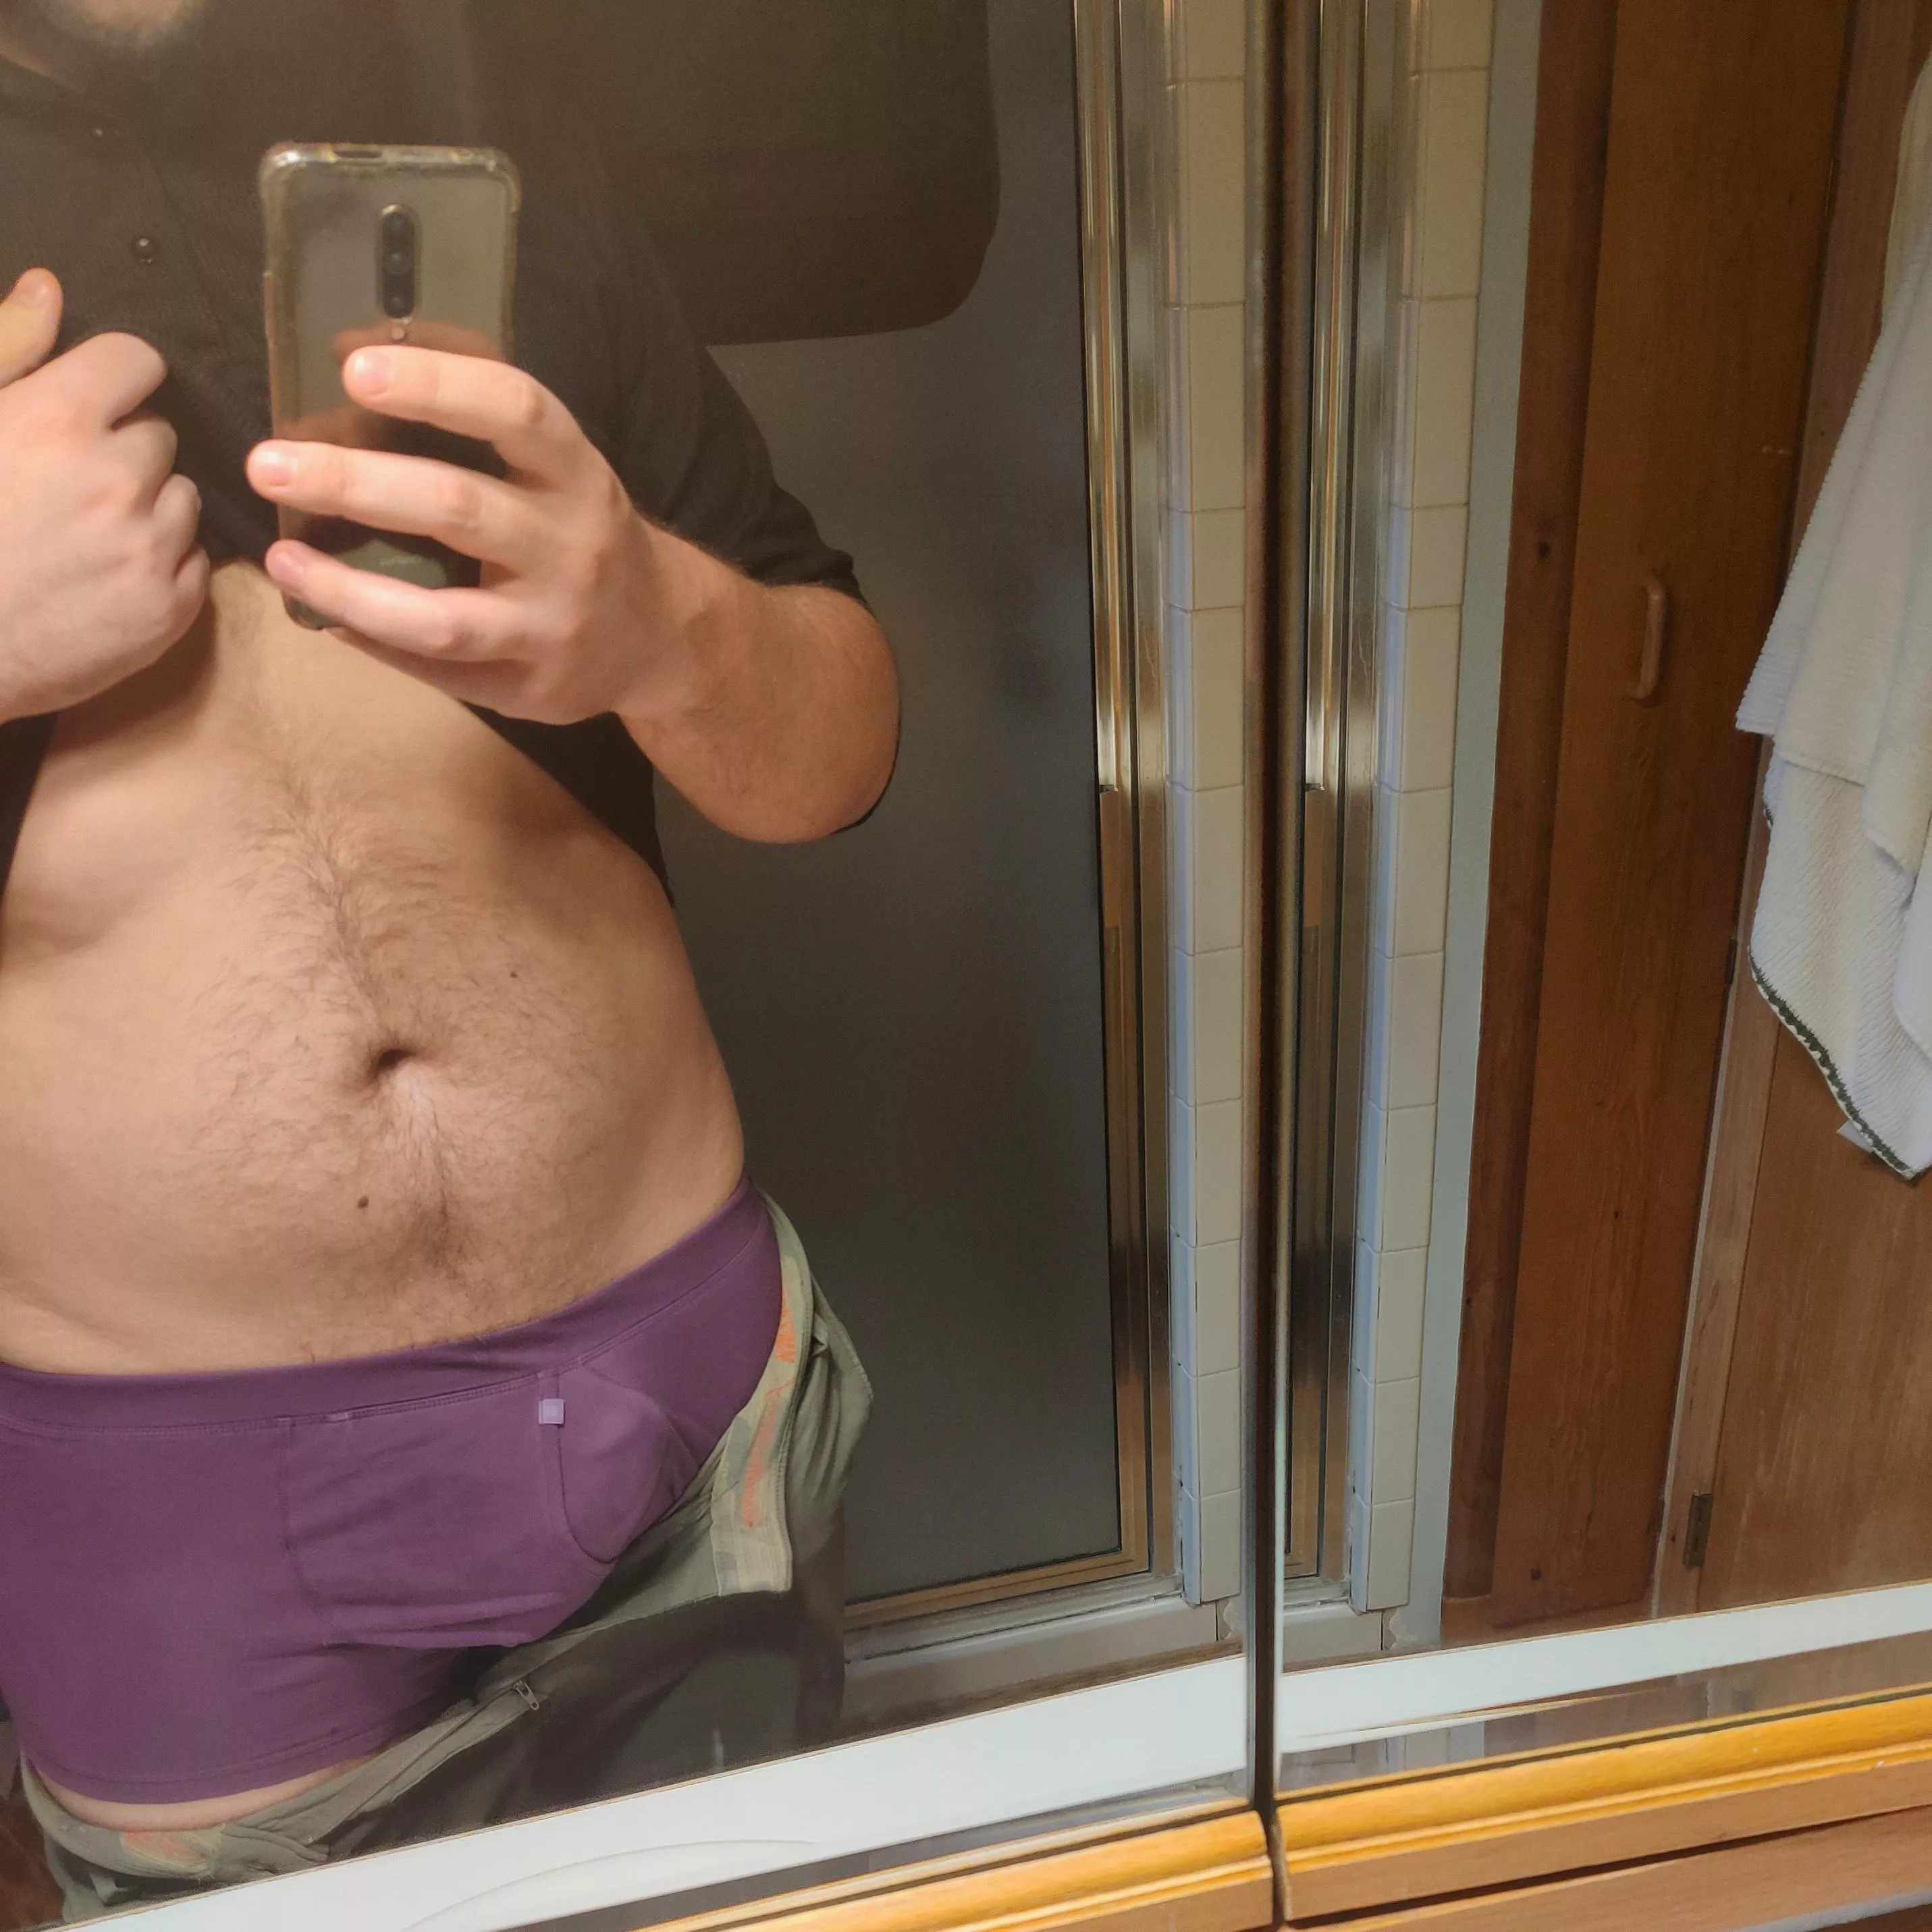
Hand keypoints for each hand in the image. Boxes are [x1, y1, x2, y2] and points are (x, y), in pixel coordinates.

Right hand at [0, 270, 208, 722]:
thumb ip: (8, 347)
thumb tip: (50, 287)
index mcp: (57, 420)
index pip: (137, 361)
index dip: (117, 378)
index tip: (100, 400)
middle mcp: (116, 478)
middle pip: (161, 436)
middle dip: (125, 451)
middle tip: (71, 486)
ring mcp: (149, 547)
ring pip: (183, 498)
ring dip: (149, 508)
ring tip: (87, 535)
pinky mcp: (170, 609)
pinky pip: (194, 561)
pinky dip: (161, 564)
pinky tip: (107, 577)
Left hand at [248, 348, 704, 725]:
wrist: (660, 638)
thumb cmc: (582, 533)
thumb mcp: (559, 471)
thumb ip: (484, 429)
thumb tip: (352, 362)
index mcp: (578, 474)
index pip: (517, 411)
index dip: (437, 383)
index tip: (353, 366)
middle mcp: (573, 547)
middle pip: (459, 508)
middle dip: (356, 483)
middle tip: (269, 463)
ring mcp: (552, 626)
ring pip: (442, 615)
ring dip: (348, 587)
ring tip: (280, 557)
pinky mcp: (530, 687)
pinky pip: (438, 669)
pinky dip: (373, 640)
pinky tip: (322, 614)